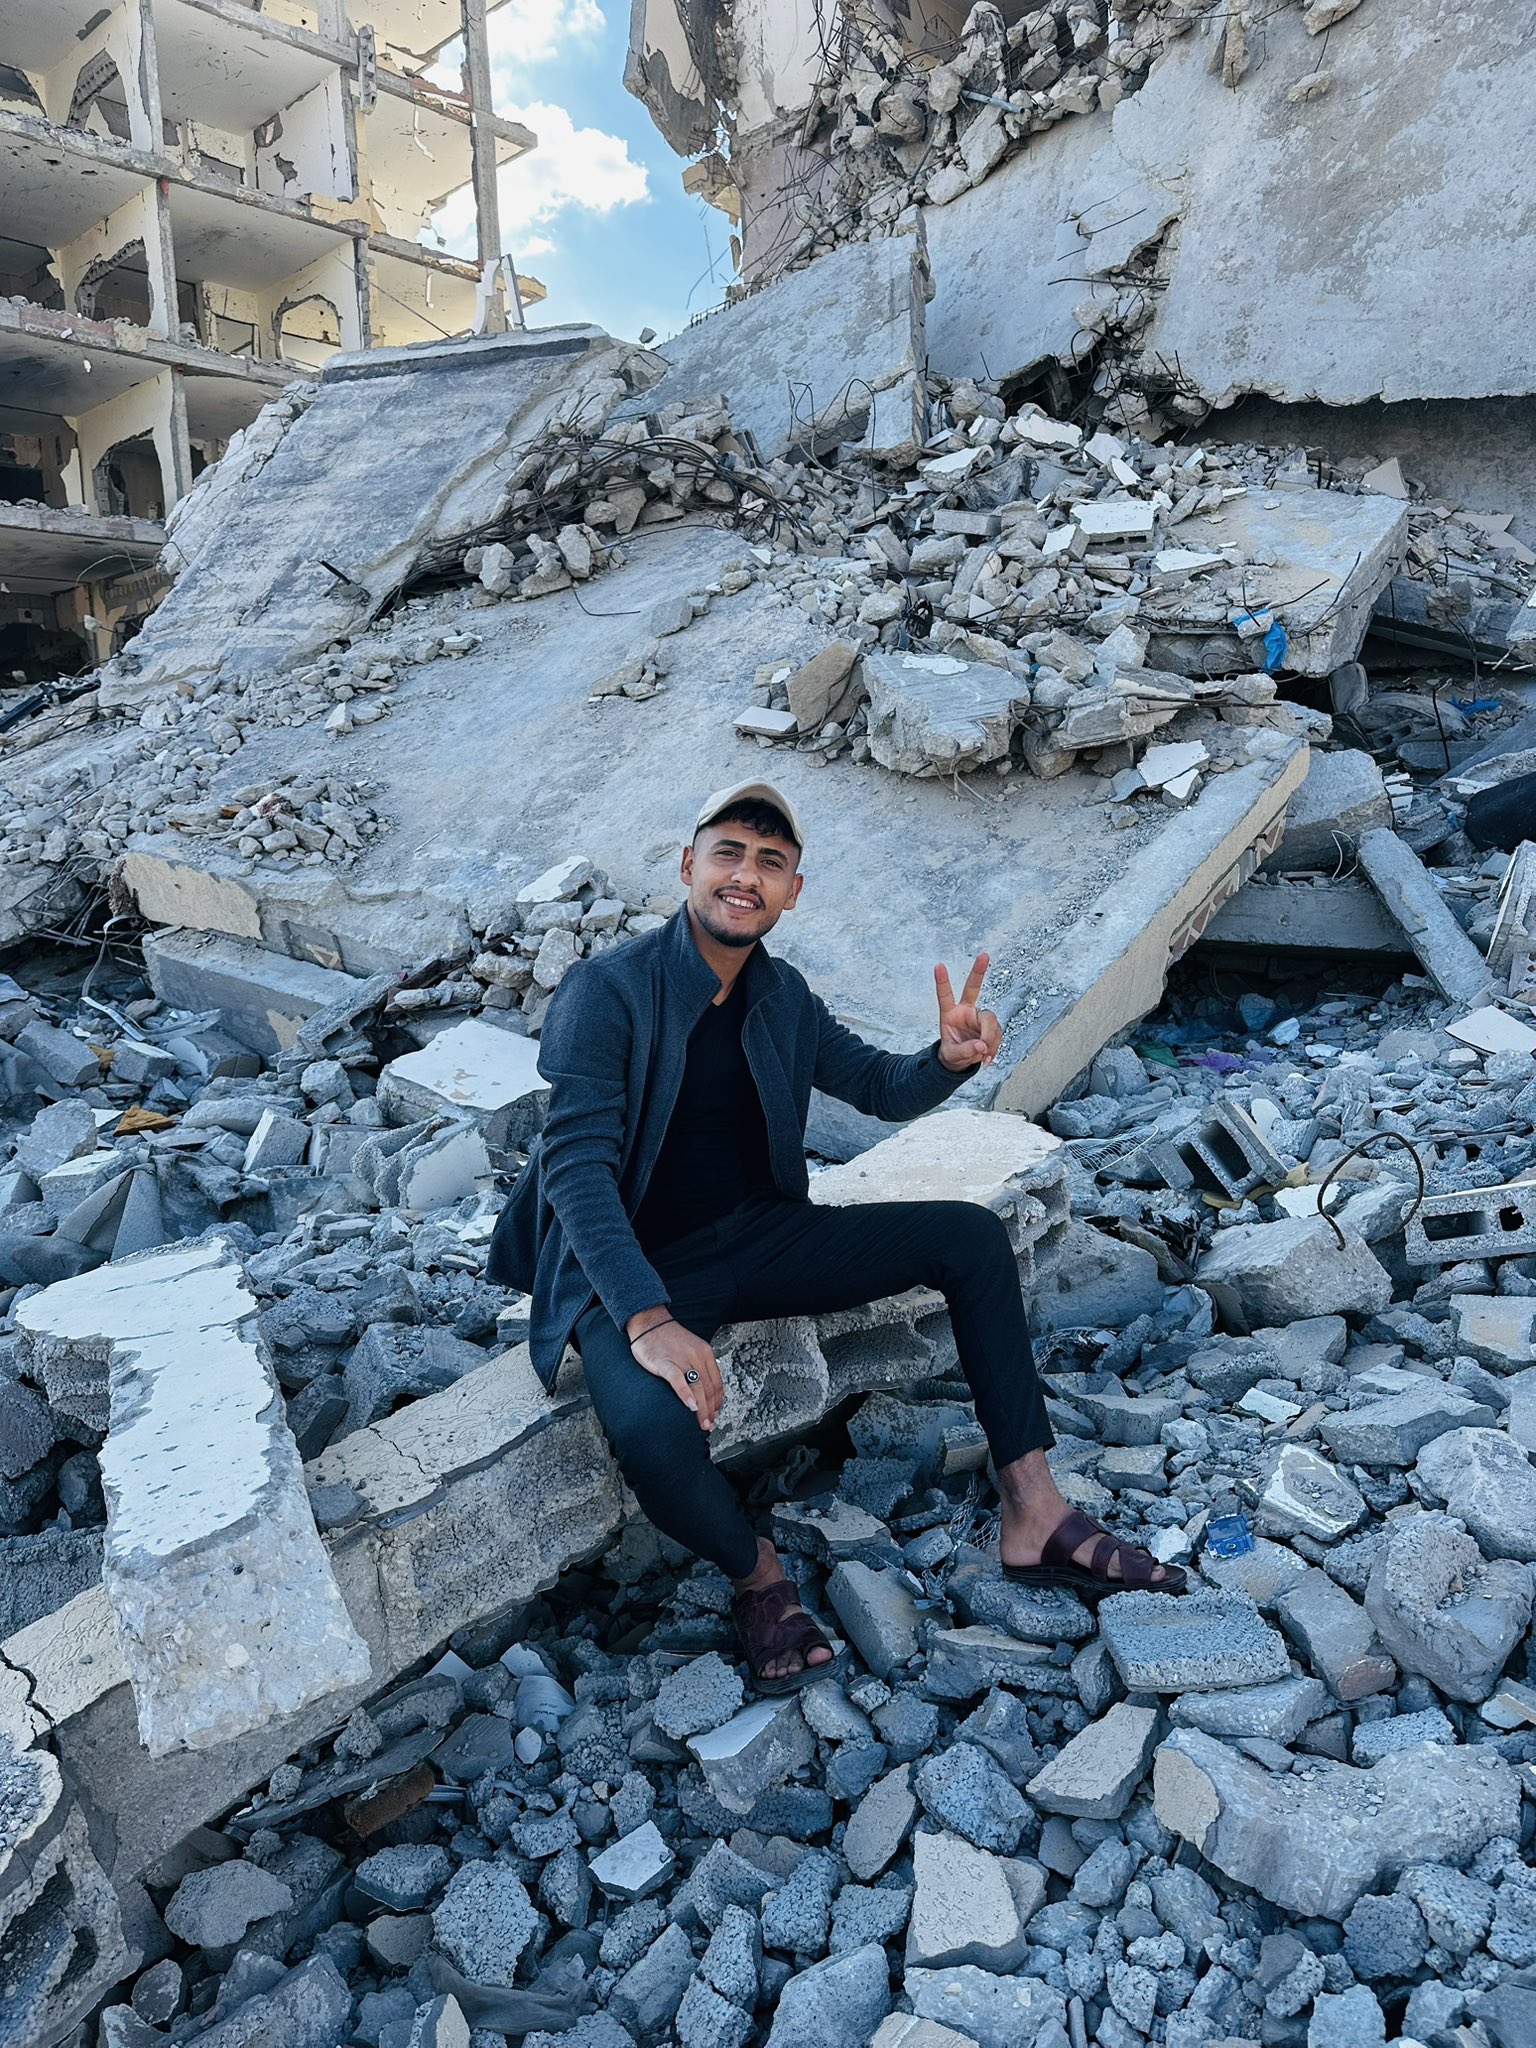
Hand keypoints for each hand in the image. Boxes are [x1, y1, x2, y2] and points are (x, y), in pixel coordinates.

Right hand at [626, 1309, 723, 1431]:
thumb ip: (699, 1367)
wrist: (649, 1322)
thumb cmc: (668, 1339)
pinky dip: (685, 1394)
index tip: (715, 1415)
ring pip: (697, 1388)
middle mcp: (697, 1356)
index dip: (718, 1403)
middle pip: (709, 1389)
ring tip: (703, 1423)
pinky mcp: (665, 1362)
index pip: (717, 1384)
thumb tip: (704, 1391)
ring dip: (702, 1409)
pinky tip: (690, 1406)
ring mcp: (682, 1359)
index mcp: (706, 1353)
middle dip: (711, 1411)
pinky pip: (678, 1380)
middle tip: (710, 1426)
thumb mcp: (691, 1350)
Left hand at [935, 953, 1001, 1071]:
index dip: (942, 981)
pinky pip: (998, 1033)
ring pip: (991, 1021)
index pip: (945, 996)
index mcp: (949, 1014)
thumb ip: (965, 1051)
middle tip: (984, 955)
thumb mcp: (952, 1056)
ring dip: (989, 1039)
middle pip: (973, 989)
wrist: (963, 1061)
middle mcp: (965, 1010)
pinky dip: (994, 1046)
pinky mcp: (992, 1026)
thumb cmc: (952, 1054)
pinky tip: (987, 1056)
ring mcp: (980, 1017)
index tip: (938, 965)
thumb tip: (981, 1046)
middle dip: (978, 971)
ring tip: (983, 1056)